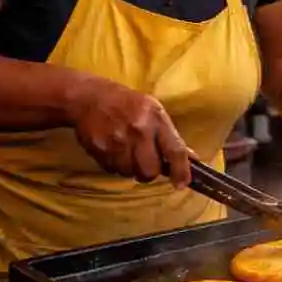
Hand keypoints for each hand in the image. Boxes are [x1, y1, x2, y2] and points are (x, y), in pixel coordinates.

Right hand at [68, 76, 191, 185]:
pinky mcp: (100, 149)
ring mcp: (118, 141)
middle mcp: (139, 131)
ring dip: (130, 168)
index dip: (181, 171)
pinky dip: (115, 164)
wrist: (89, 97)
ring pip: (130, 173)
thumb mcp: (154, 111)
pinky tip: (113, 149)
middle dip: (150, 172)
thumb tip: (192, 159)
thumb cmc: (127, 104)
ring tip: (126, 151)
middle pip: (151, 171)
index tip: (182, 184)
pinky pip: (112, 170)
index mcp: (156, 118)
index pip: (175, 150)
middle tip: (146, 163)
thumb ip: (171, 137)